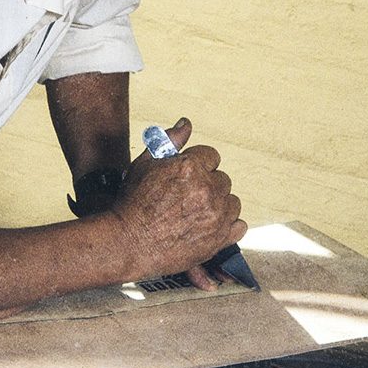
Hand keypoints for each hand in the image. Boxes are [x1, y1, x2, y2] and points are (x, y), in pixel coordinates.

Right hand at [111, 118, 247, 281]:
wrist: (128, 243)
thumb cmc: (132, 205)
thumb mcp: (144, 164)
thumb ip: (169, 141)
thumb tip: (186, 125)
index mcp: (190, 168)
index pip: (211, 156)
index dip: (198, 165)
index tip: (188, 177)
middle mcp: (207, 190)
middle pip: (222, 180)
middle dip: (208, 185)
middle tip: (188, 197)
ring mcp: (215, 216)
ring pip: (232, 202)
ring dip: (219, 205)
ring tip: (197, 213)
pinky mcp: (219, 239)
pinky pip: (239, 226)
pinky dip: (228, 226)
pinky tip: (211, 226)